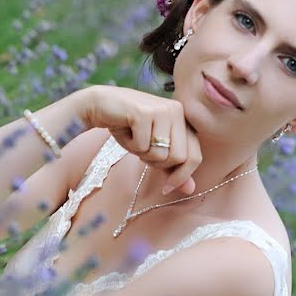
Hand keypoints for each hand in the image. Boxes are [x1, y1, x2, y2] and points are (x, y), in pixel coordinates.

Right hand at [78, 84, 201, 194]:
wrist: (100, 105)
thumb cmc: (128, 128)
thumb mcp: (152, 150)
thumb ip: (172, 168)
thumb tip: (190, 190)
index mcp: (184, 119)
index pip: (195, 156)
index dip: (182, 176)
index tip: (166, 188)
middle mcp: (177, 111)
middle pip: (178, 158)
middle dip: (157, 163)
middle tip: (142, 151)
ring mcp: (162, 110)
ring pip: (160, 154)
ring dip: (141, 153)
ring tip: (133, 137)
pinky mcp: (145, 113)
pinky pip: (142, 146)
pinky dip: (130, 145)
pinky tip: (125, 130)